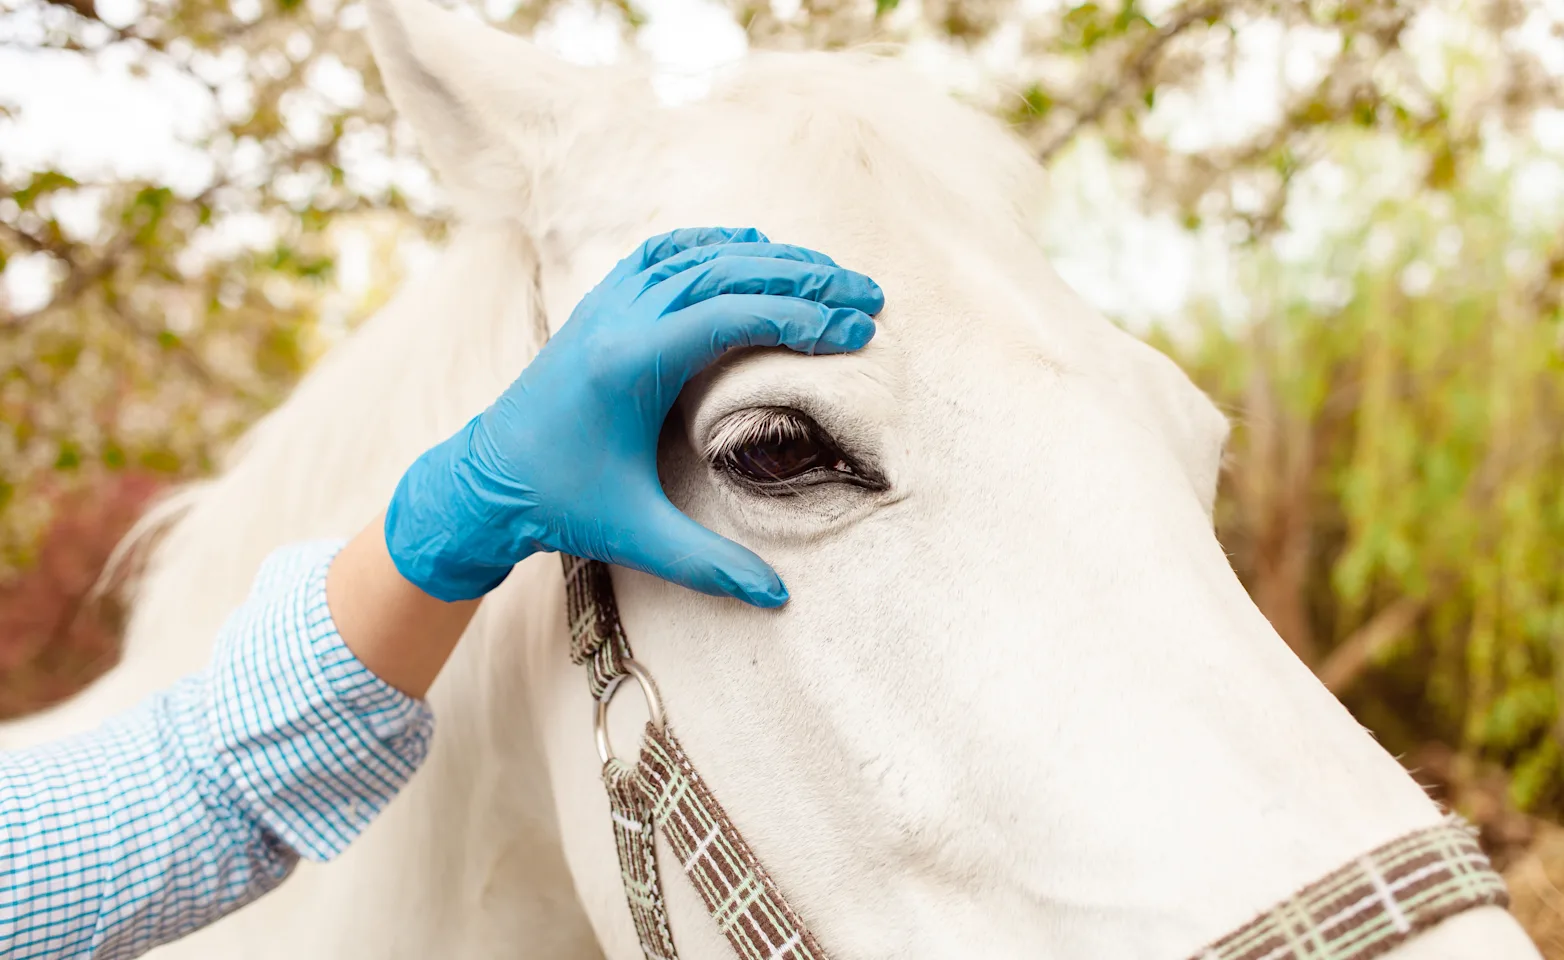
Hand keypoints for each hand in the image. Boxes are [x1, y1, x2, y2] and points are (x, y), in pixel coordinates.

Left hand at [383, 226, 883, 605]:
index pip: (734, 315)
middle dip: (808, 279)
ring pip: (702, 254)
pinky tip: (754, 248)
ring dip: (772, 258)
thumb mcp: (635, 537)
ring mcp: (606, 303)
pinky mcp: (600, 305)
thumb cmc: (559, 506)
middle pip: (729, 270)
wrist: (481, 482)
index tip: (859, 330)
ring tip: (831, 275)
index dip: (803, 318)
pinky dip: (717, 245)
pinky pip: (667, 254)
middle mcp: (618, 318)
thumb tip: (778, 600)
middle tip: (871, 295)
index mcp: (630, 364)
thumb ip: (707, 565)